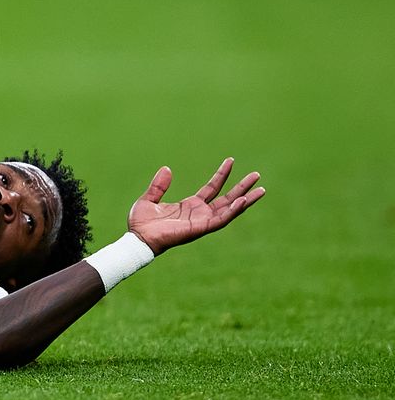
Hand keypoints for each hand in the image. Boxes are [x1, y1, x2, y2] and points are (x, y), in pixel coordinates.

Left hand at [128, 158, 264, 254]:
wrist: (138, 238)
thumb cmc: (142, 223)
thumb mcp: (150, 199)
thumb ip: (159, 185)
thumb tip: (167, 168)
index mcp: (190, 206)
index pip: (211, 188)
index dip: (221, 175)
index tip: (231, 161)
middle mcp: (199, 213)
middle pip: (227, 198)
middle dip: (242, 187)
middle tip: (257, 175)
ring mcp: (202, 221)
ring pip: (229, 209)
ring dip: (245, 200)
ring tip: (261, 189)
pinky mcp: (201, 228)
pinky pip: (221, 219)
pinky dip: (233, 211)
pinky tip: (243, 201)